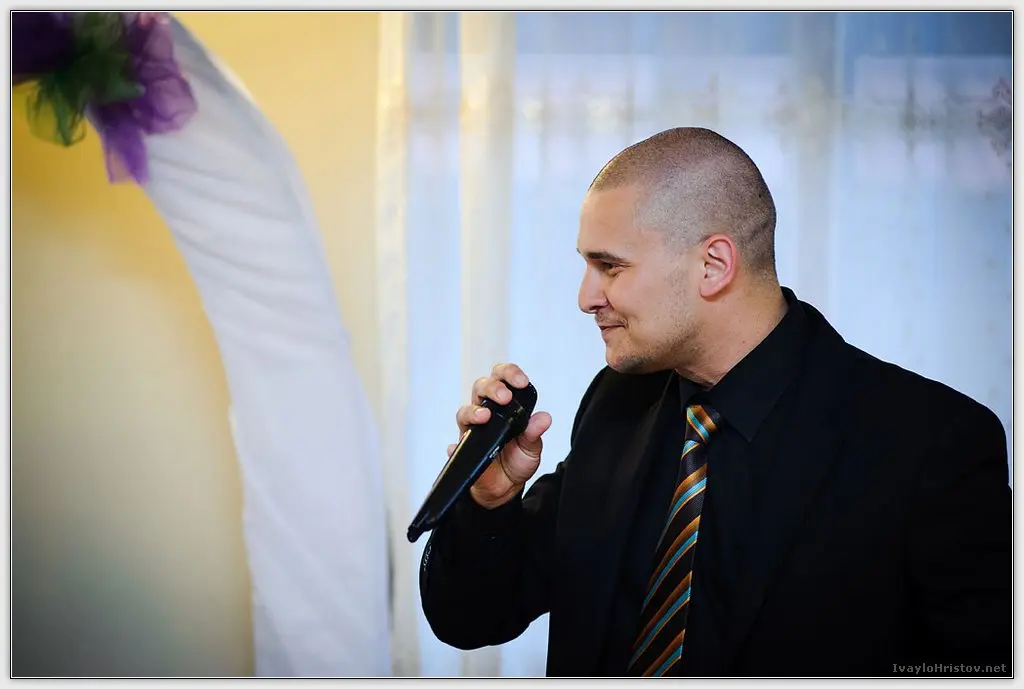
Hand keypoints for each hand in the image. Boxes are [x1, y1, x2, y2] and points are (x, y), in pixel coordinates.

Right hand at [450, 363, 552, 508]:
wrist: (506, 487)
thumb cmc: (517, 460)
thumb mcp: (532, 447)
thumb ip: (535, 432)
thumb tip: (544, 418)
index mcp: (504, 405)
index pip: (502, 378)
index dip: (510, 374)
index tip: (521, 382)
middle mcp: (486, 411)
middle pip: (480, 387)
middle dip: (492, 387)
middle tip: (505, 397)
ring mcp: (472, 429)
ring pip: (465, 411)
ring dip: (474, 411)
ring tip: (485, 416)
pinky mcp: (463, 449)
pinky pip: (455, 446)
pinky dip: (454, 446)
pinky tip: (456, 447)